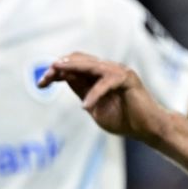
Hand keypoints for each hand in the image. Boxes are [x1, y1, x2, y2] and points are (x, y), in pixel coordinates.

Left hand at [39, 54, 166, 141]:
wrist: (147, 128)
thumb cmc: (123, 119)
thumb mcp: (94, 107)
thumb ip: (82, 91)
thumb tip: (65, 79)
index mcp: (97, 76)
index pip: (73, 66)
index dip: (55, 72)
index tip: (40, 83)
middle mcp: (107, 69)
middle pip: (78, 60)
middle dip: (58, 67)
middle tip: (44, 78)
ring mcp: (118, 72)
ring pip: (91, 64)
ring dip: (72, 68)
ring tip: (56, 73)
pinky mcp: (128, 79)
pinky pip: (107, 82)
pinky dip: (95, 94)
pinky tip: (85, 106)